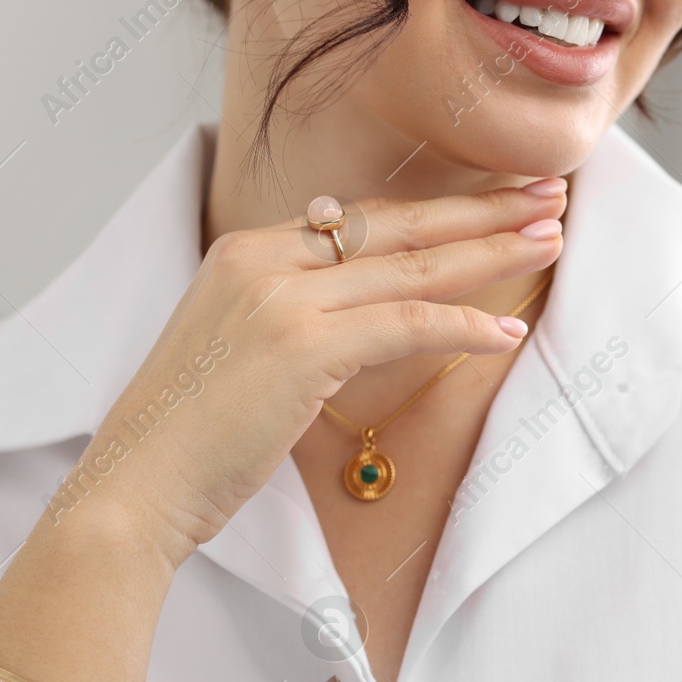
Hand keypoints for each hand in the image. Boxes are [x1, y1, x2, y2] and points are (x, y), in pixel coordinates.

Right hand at [61, 180, 567, 568]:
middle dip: (479, 209)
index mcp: (247, 251)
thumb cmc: (188, 436)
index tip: (489, 203)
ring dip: (489, 253)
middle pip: (396, 226)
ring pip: (411, 267)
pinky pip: (406, 325)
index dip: (433, 212)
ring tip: (548, 240)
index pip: (360, 220)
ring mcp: (282, 298)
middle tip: (546, 195)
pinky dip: (462, 325)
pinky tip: (506, 330)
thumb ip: (293, 314)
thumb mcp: (238, 350)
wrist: (133, 485)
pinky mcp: (302, 345)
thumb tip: (357, 303)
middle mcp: (264, 258)